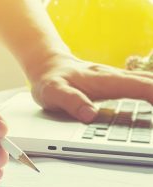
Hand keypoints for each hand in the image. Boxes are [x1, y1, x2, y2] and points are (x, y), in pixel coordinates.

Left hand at [30, 53, 152, 122]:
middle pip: (148, 82)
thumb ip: (71, 101)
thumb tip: (90, 116)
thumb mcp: (53, 92)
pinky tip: (151, 106)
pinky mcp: (113, 84)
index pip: (137, 86)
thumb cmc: (50, 80)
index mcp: (102, 79)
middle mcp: (113, 77)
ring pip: (145, 83)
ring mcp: (114, 80)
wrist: (48, 66)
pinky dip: (149, 93)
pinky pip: (138, 86)